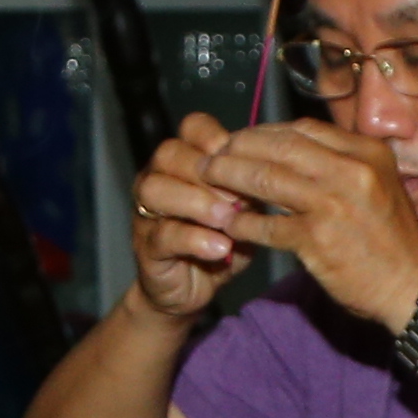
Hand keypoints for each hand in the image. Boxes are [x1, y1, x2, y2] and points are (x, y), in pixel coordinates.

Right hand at [125, 114, 259, 325]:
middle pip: (170, 153)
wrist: (194, 290)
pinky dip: (195, 239)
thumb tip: (271, 173)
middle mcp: (158, 178)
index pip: (193, 127)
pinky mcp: (146, 247)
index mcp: (185, 161)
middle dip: (208, 172)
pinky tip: (221, 247)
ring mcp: (147, 212)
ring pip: (156, 190)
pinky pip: (163, 234)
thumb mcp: (244, 212)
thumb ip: (251, 190)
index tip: (244, 159)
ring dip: (196, 201)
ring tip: (226, 219)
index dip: (216, 137)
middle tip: (239, 195)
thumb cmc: (222, 242)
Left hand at [202, 116, 417, 327]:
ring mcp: (333, 204)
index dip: (265, 132)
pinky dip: (243, 221)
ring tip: (208, 179)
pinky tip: (229, 222)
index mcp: (367, 152)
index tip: (243, 139)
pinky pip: (267, 224)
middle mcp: (351, 171)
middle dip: (239, 147)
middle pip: (279, 146)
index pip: (303, 129)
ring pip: (266, 178)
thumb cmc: (393, 240)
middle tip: (214, 154)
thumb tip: (293, 151)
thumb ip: (342, 165)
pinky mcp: (317, 240)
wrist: (414, 287)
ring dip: (230, 177)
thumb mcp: (379, 185)